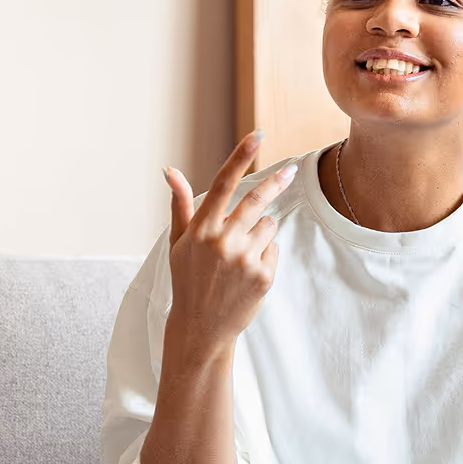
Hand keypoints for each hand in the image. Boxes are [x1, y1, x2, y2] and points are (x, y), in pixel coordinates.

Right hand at [163, 131, 295, 359]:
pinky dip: (266, 255)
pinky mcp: (263, 276)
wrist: (201, 327)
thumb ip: (181, 205)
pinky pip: (274, 249)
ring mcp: (244, 259)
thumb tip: (170, 170)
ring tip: (241, 255)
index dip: (241, 157)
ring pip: (269, 225)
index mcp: (201, 229)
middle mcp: (222, 241)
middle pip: (257, 200)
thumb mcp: (178, 243)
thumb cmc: (188, 280)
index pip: (223, 184)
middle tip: (292, 170)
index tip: (257, 136)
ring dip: (261, 232)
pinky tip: (248, 272)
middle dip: (277, 182)